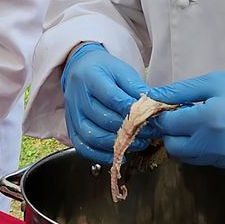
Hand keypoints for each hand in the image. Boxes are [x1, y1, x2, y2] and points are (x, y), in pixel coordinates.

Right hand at [61, 43, 152, 163]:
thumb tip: (154, 108)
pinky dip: (100, 154)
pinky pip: (82, 146)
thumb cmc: (104, 70)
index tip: (151, 118)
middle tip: (150, 133)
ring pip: (92, 136)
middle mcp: (78, 96)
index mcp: (91, 77)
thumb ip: (137, 89)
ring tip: (137, 144)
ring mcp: (73, 114)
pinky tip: (117, 154)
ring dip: (117, 144)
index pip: (113, 98)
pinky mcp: (70, 127)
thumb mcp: (123, 71)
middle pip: (103, 119)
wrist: (80, 68)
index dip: (133, 111)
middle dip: (130, 130)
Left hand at [148, 71, 224, 169]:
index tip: (163, 106)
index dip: (160, 115)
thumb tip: (151, 97)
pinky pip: (204, 161)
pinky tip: (212, 132)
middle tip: (179, 114)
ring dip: (184, 142)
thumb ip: (180, 91)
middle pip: (172, 147)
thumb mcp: (215, 81)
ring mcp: (224, 160)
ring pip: (187, 158)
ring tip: (196, 122)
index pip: (167, 125)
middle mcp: (214, 146)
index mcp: (208, 120)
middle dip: (170, 132)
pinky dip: (200, 149)